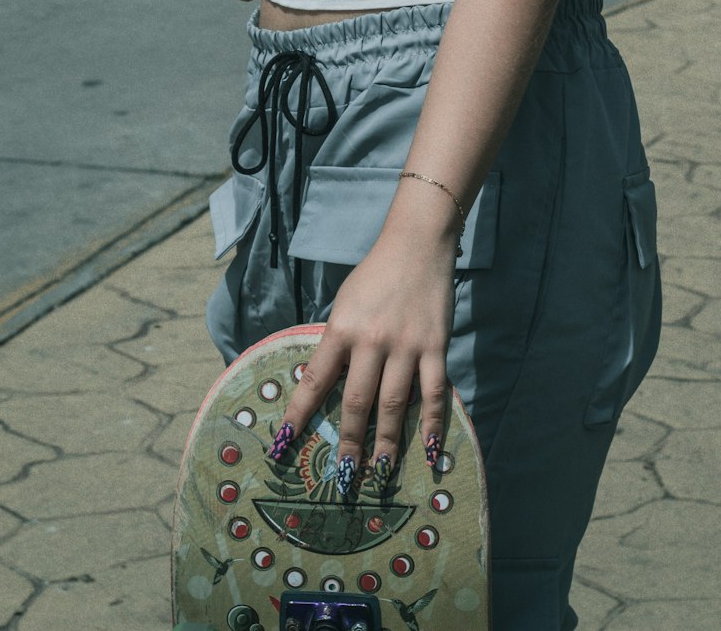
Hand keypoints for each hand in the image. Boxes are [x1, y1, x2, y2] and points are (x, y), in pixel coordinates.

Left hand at [272, 228, 457, 490]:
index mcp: (341, 329)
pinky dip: (433, 422)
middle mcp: (371, 340)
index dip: (299, 416)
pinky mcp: (436, 346)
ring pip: (393, 405)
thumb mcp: (344, 303)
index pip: (315, 381)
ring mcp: (406, 345)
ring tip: (381, 473)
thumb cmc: (374, 275)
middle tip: (344, 477)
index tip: (285, 445)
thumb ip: (337, 342)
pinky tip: (432, 449)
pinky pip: (434, 392)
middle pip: (356, 402)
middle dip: (349, 443)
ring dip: (387, 443)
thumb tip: (326, 384)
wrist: (417, 244)